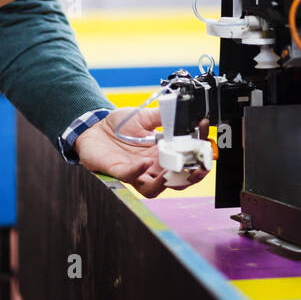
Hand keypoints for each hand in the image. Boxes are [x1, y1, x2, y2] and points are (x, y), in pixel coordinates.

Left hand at [74, 107, 210, 198]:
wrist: (94, 126)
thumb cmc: (119, 125)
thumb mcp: (146, 116)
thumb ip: (165, 116)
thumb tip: (184, 110)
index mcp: (161, 155)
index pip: (185, 162)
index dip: (199, 156)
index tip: (207, 140)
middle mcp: (150, 167)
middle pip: (176, 182)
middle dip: (191, 177)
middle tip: (200, 166)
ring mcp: (135, 171)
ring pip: (154, 189)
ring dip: (167, 182)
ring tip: (176, 170)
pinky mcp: (118, 171)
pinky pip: (130, 176)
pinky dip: (139, 171)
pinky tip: (146, 161)